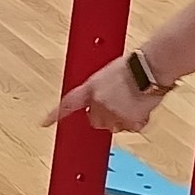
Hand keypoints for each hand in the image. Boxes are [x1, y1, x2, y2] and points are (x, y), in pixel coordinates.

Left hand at [43, 57, 164, 135]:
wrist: (149, 67)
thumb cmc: (132, 66)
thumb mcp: (107, 74)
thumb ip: (98, 90)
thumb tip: (97, 100)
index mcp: (91, 88)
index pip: (68, 103)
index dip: (54, 115)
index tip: (45, 122)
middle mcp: (99, 102)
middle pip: (94, 121)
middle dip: (104, 116)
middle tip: (117, 104)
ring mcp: (113, 113)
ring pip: (113, 127)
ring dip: (120, 120)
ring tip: (131, 102)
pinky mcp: (129, 121)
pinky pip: (131, 128)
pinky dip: (136, 122)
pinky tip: (140, 107)